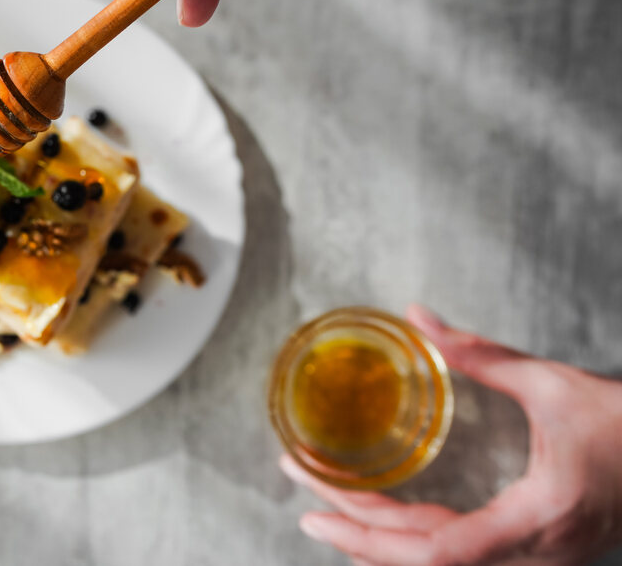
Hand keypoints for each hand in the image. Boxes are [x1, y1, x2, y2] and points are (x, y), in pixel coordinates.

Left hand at [280, 304, 621, 564]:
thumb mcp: (551, 383)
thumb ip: (478, 354)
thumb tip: (419, 316)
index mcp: (538, 517)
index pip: (439, 551)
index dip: (370, 536)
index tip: (318, 512)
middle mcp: (537, 555)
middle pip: (427, 565)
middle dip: (359, 537)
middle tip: (306, 505)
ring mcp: (540, 563)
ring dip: (383, 545)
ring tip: (333, 515)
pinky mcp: (538, 555)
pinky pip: (464, 559)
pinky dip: (416, 545)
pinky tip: (387, 527)